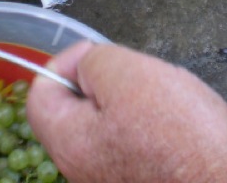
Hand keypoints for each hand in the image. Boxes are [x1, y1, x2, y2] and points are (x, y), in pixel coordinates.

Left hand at [27, 42, 226, 182]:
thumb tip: (86, 66)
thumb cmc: (185, 140)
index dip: (69, 61)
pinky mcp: (146, 181)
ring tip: (169, 105)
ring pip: (112, 125)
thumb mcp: (130, 75)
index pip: (41, 92)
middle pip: (78, 108)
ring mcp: (115, 180)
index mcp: (69, 142)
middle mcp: (84, 170)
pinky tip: (183, 128)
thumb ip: (95, 62)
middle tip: (142, 79)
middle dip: (109, 82)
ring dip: (137, 104)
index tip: (101, 56)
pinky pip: (139, 145)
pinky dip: (158, 129)